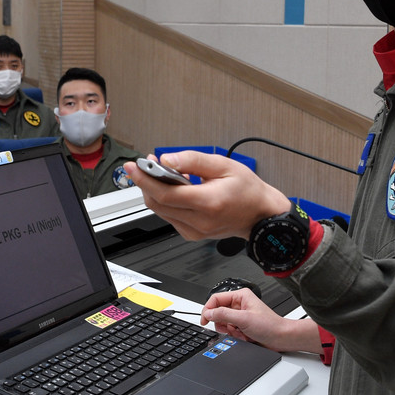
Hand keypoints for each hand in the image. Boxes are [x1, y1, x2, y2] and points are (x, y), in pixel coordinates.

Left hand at [125, 152, 289, 240]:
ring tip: (156, 173)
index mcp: (209, 203)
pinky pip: (169, 217)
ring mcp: (195, 231)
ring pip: (160, 212)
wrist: (261, 215)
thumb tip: (168, 160)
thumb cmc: (248, 191)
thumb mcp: (224, 166)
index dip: (145, 180)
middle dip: (145, 183)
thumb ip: (193, 161)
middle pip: (158, 204)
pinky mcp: (193, 234)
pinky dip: (164, 202)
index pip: (166, 194)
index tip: (134, 167)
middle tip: (142, 166)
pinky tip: (170, 188)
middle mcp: (200, 221)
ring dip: (153, 191)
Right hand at [202, 288, 321, 353]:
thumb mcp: (244, 319)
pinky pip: (229, 330)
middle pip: (218, 312)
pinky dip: (235, 335)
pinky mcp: (242, 325)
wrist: (281, 338)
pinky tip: (245, 336)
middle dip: (223, 323)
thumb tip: (208, 313)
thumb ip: (223, 314)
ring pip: (223, 323)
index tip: (205, 320)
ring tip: (241, 332)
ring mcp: (240, 315)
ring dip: (230, 331)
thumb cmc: (270, 325)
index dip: (208, 309)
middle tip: (230, 328)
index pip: (216, 299)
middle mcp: (239, 304)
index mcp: (240, 296)